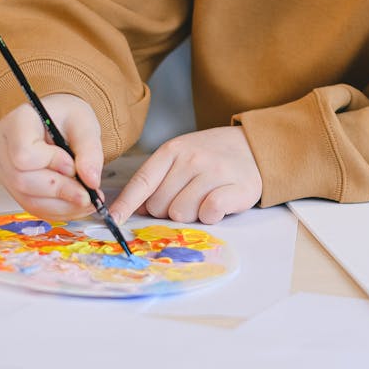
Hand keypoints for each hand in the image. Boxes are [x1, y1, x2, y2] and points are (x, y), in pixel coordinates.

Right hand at [0, 93, 104, 220]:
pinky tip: (74, 204)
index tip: (72, 164)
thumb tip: (91, 182)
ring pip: (26, 198)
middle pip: (22, 180)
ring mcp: (4, 169)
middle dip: (59, 190)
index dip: (51, 163)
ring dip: (60, 205)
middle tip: (87, 193)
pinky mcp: (12, 186)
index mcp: (17, 123)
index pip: (24, 153)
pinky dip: (56, 209)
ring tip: (86, 201)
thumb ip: (90, 152)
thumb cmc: (67, 117)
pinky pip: (31, 206)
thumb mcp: (84, 124)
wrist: (57, 120)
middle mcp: (3, 147)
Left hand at [109, 126, 261, 224]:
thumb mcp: (181, 156)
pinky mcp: (236, 187)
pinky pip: (208, 214)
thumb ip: (158, 178)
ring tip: (203, 199)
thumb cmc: (212, 155)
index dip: (125, 205)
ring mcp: (214, 171)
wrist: (255, 147)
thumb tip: (133, 208)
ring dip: (190, 214)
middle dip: (168, 210)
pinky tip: (217, 205)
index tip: (112, 222)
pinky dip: (210, 216)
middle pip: (160, 206)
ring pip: (182, 213)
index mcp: (173, 150)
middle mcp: (192, 158)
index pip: (142, 181)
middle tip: (187, 198)